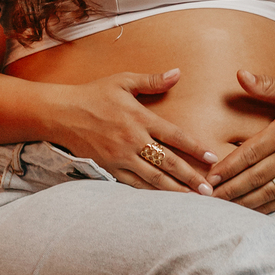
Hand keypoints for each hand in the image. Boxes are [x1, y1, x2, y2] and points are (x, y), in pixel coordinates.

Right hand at [59, 69, 216, 193]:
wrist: (61, 114)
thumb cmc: (94, 94)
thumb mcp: (123, 81)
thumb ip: (152, 81)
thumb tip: (177, 73)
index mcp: (139, 118)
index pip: (174, 135)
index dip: (195, 148)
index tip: (212, 158)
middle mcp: (132, 140)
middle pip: (168, 162)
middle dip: (190, 177)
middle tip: (209, 190)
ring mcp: (120, 157)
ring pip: (153, 177)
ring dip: (174, 190)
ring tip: (193, 200)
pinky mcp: (109, 168)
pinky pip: (133, 184)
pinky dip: (150, 193)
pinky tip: (164, 201)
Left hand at [207, 71, 274, 210]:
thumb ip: (266, 85)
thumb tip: (240, 74)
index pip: (249, 153)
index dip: (227, 167)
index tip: (209, 176)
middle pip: (253, 177)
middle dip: (228, 189)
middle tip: (207, 197)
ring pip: (267, 192)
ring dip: (243, 202)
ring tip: (223, 208)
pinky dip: (266, 207)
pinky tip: (251, 212)